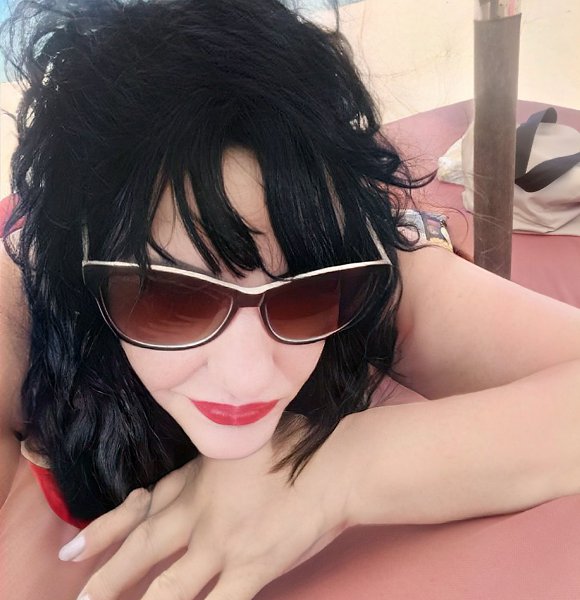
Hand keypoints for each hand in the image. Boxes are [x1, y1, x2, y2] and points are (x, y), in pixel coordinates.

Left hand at [61, 414, 350, 599]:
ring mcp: (223, 544)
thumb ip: (205, 462)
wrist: (334, 464)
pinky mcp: (252, 568)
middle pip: (141, 550)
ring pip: (168, 589)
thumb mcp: (238, 439)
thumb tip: (175, 483)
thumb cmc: (292, 443)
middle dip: (106, 579)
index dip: (103, 530)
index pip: (139, 508)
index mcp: (195, 478)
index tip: (72, 549)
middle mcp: (200, 513)